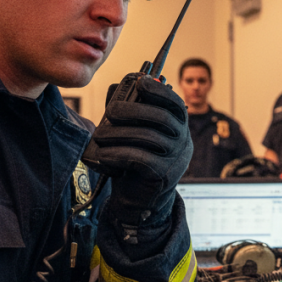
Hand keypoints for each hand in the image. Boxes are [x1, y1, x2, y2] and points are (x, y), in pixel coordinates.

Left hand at [89, 75, 192, 224]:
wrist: (139, 199)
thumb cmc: (135, 161)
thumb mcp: (135, 133)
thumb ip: (129, 111)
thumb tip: (116, 88)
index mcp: (178, 126)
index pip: (175, 103)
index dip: (159, 91)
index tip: (140, 83)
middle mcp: (183, 140)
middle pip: (161, 117)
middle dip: (132, 110)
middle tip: (109, 112)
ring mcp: (176, 158)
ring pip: (148, 137)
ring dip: (118, 134)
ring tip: (98, 136)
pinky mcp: (164, 174)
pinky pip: (140, 159)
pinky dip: (118, 154)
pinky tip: (103, 154)